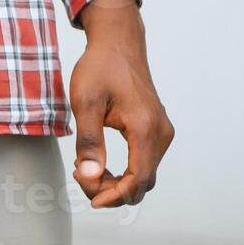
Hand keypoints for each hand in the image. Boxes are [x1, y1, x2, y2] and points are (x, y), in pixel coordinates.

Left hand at [70, 0, 174, 206]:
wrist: (118, 44)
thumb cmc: (100, 68)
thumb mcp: (85, 103)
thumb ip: (89, 141)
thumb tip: (90, 176)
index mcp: (145, 127)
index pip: (139, 178)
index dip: (115, 196)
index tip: (91, 200)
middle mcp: (161, 132)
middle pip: (144, 182)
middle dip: (112, 191)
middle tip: (81, 177)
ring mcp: (162, 131)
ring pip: (145, 175)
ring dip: (117, 183)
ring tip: (86, 168)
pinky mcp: (156, 130)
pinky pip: (144, 162)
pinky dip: (123, 172)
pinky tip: (98, 163)